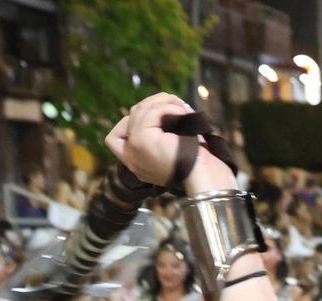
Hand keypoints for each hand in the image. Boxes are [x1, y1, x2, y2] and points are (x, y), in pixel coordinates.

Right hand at [103, 93, 234, 191]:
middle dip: (155, 104)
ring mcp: (133, 149)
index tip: (159, 116)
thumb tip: (164, 105)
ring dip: (165, 103)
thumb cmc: (200, 164)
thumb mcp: (176, 148)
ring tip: (184, 109)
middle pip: (132, 116)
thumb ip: (162, 134)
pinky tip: (184, 114)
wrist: (207, 176)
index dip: (132, 120)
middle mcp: (131, 159)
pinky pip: (151, 112)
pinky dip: (169, 107)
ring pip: (140, 110)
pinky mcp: (141, 141)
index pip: (115, 139)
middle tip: (178, 104)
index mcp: (137, 164)